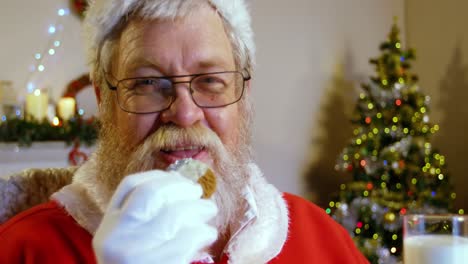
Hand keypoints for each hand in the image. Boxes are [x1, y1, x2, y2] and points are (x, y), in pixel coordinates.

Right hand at [92, 170, 217, 263]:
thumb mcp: (129, 244)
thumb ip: (146, 219)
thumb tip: (183, 185)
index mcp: (108, 229)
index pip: (130, 187)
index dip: (159, 177)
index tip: (179, 179)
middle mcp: (116, 239)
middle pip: (152, 194)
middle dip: (181, 188)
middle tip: (199, 194)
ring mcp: (135, 255)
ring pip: (173, 215)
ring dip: (199, 209)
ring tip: (209, 213)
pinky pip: (186, 239)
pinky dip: (202, 232)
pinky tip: (207, 235)